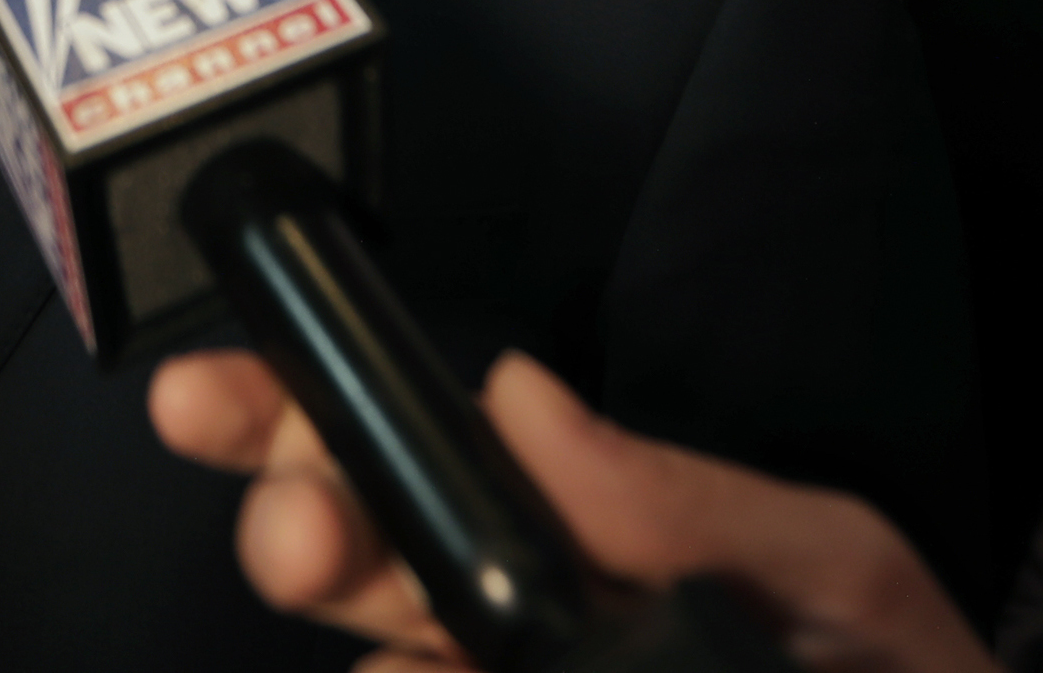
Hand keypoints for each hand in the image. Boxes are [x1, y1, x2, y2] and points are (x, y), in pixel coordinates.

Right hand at [150, 348, 994, 672]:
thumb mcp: (831, 571)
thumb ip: (687, 499)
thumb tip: (519, 396)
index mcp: (563, 530)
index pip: (404, 452)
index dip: (290, 413)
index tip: (212, 398)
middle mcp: (508, 622)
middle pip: (355, 559)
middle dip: (297, 520)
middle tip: (296, 531)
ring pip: (385, 666)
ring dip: (368, 633)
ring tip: (409, 664)